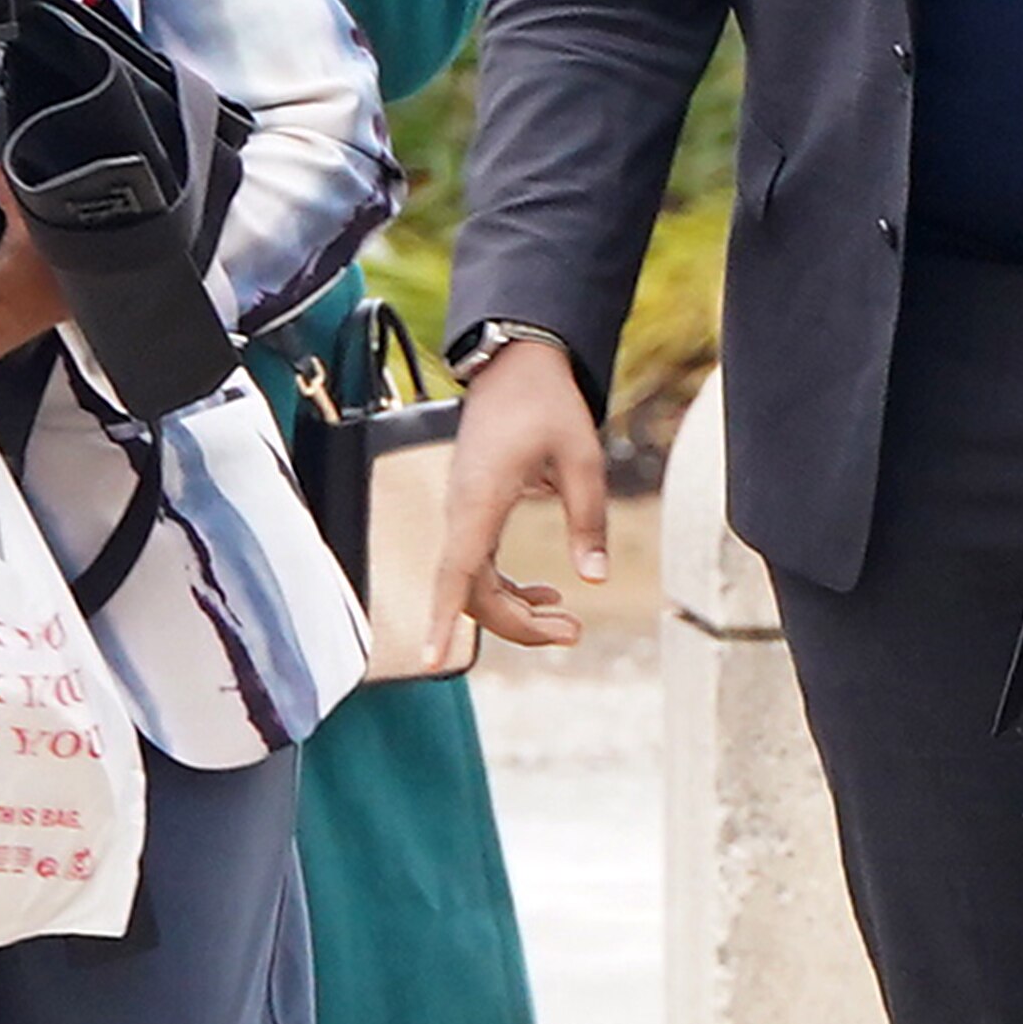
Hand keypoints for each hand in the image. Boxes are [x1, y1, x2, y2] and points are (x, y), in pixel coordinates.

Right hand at [430, 337, 596, 659]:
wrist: (518, 364)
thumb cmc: (547, 403)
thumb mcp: (582, 457)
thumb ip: (589, 519)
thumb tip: (594, 578)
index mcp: (480, 500)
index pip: (454, 574)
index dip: (439, 620)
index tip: (428, 659)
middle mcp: (461, 511)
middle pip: (471, 593)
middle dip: (517, 624)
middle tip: (573, 633)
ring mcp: (463, 512)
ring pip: (475, 584)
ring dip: (515, 610)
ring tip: (567, 623)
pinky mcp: (473, 510)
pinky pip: (480, 565)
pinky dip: (509, 588)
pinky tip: (546, 592)